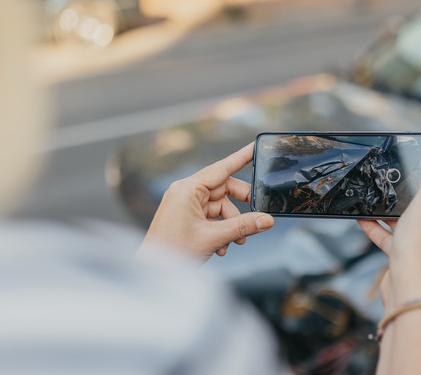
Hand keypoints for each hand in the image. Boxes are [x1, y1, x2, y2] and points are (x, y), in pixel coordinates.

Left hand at [138, 142, 273, 262]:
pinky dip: (221, 229)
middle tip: (256, 219)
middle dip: (240, 207)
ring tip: (234, 242)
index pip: (221, 168)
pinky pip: (212, 216)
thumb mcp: (213, 238)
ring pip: (220, 206)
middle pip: (224, 189)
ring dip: (231, 224)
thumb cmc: (172, 252)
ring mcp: (185, 204)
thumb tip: (267, 220)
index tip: (255, 146)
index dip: (241, 157)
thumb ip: (243, 226)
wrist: (153, 273)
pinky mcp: (186, 216)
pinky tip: (222, 246)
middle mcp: (185, 192)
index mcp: (187, 189)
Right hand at [358, 163, 420, 304]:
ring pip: (402, 219)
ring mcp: (420, 240)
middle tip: (386, 180)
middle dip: (403, 193)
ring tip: (369, 198)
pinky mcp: (404, 253)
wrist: (409, 285)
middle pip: (420, 202)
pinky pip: (389, 236)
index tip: (409, 165)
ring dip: (386, 210)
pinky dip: (376, 228)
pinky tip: (361, 219)